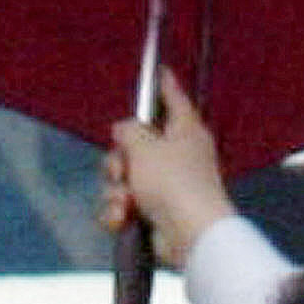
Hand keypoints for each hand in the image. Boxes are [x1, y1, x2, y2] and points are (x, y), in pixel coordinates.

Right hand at [103, 69, 233, 266]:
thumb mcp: (144, 146)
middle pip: (136, 145)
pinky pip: (125, 206)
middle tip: (121, 169)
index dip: (163, 85)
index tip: (158, 70)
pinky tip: (122, 218)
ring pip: (125, 179)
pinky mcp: (155, 213)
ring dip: (116, 192)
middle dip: (118, 160)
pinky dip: (119, 213)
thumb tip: (122, 128)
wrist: (187, 233)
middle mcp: (177, 155)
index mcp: (185, 130)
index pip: (173, 99)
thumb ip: (129, 131)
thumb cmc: (173, 182)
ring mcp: (166, 186)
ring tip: (125, 201)